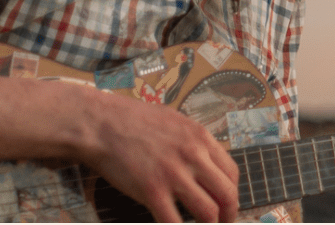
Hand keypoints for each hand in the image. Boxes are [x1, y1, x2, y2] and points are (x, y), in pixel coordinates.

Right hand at [80, 92, 239, 221]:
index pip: (232, 173)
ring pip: (208, 212)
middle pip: (227, 194)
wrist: (102, 123)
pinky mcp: (152, 191)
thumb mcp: (175, 121)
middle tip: (223, 223)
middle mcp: (193, 156)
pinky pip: (174, 222)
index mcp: (201, 138)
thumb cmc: (133, 120)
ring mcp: (174, 175)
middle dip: (229, 215)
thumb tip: (205, 162)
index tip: (227, 204)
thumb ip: (193, 142)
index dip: (232, 194)